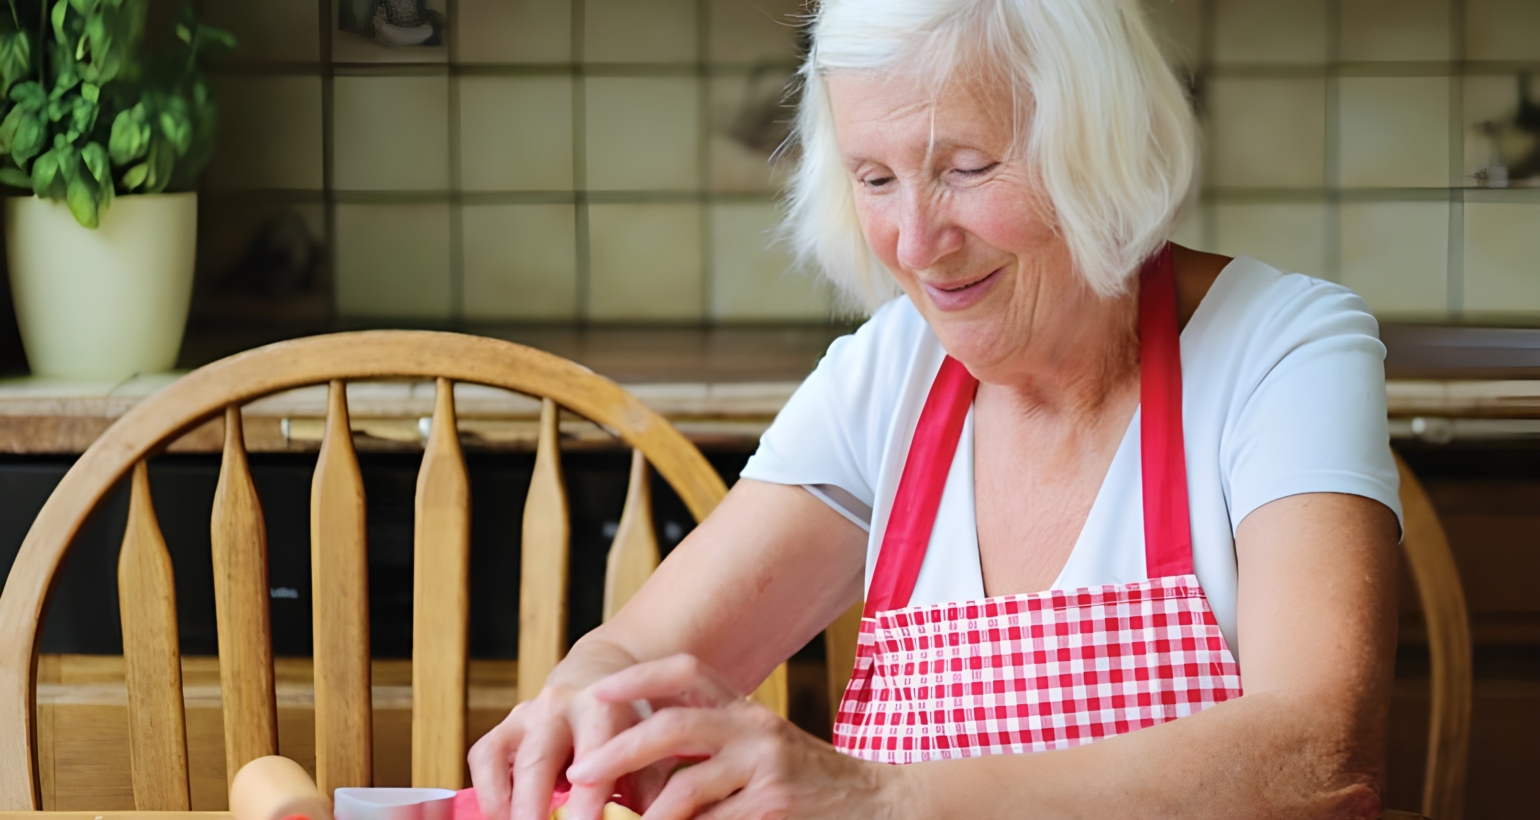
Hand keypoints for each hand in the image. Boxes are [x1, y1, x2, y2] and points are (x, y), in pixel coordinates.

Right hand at [468, 642, 667, 819]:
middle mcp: (558, 705)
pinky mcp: (503, 726)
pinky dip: (489, 791)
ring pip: (499, 755)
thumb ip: (650, 782)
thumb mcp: (649, 740)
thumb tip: (653, 817)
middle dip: (533, 805)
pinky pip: (482, 757)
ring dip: (502, 802)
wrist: (600, 675)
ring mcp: (524, 714)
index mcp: (603, 707)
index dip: (588, 796)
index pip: (594, 754)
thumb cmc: (628, 720)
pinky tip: (504, 815)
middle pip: (538, 758)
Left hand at [565, 655, 897, 819]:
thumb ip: (712, 751)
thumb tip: (638, 766)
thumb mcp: (761, 752)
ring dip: (645, 813)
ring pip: (686, 789)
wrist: (878, 805)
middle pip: (674, 725)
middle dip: (620, 751)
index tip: (598, 691)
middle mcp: (756, 728)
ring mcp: (767, 769)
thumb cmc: (806, 785)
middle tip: (583, 773)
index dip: (640, 677)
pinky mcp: (775, 806)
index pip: (688, 671)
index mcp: (747, 709)